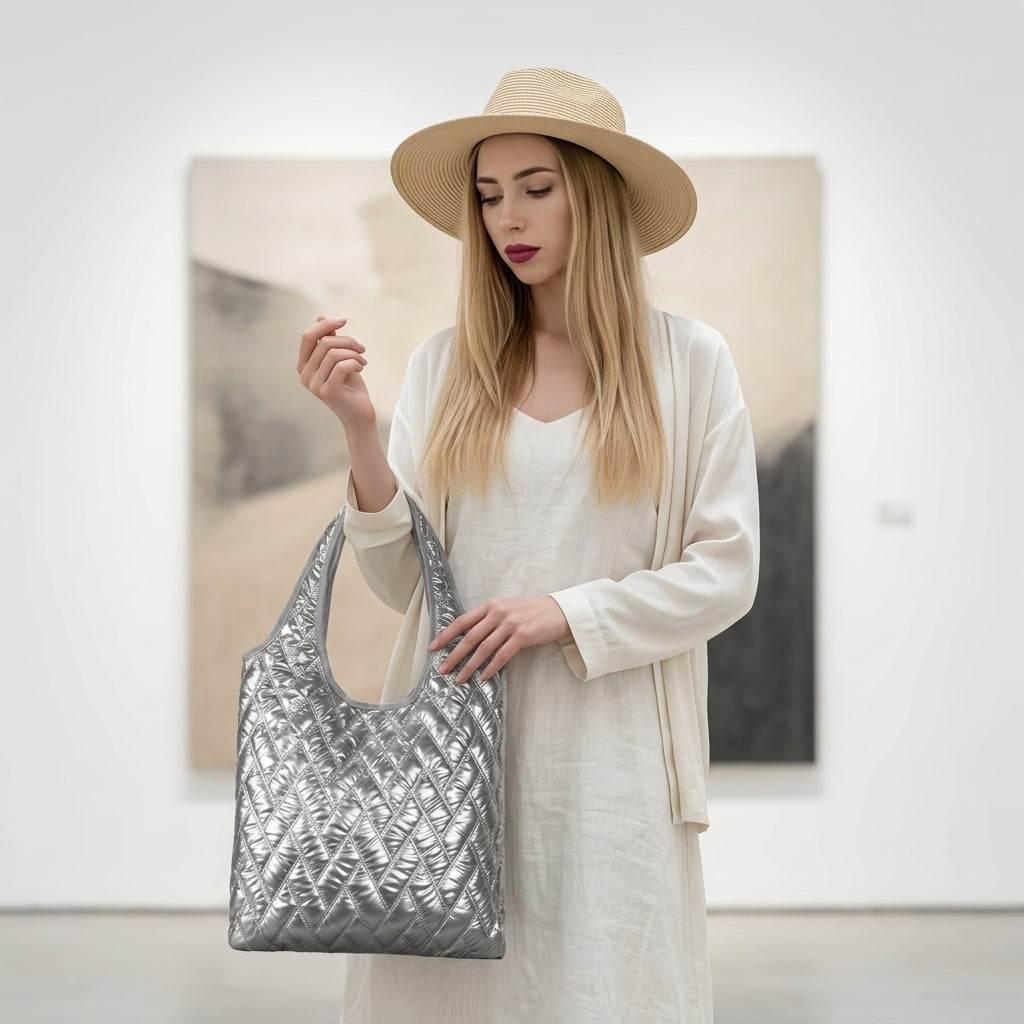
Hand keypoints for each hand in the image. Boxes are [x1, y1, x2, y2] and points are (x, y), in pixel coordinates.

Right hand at [296, 316, 374, 429]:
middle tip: (362, 349)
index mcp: (304, 365)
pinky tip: (362, 367)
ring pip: (334, 353)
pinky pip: (341, 366)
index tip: (344, 320)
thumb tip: (320, 317)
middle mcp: (305, 375)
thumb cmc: (350, 387)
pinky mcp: (327, 391)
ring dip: (354, 353)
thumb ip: (329, 342)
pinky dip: (355, 362)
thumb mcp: (340, 360)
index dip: (325, 325)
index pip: (307, 337)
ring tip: (363, 361)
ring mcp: (314, 385)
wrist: (360, 414)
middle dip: (348, 341)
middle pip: (324, 343)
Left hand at [429, 597, 570, 682]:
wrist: (558, 611)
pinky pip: (502, 655)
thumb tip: (467, 638)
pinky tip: (484, 677)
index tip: (433, 648)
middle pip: (469, 637)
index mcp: (491, 605)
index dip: (446, 635)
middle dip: (454, 655)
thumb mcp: (506, 609)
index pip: (462, 621)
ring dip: (470, 666)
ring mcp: (511, 624)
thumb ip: (488, 620)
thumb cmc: (530, 612)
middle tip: (442, 670)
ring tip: (460, 679)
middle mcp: (498, 613)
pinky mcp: (523, 636)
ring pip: (484, 648)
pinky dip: (491, 668)